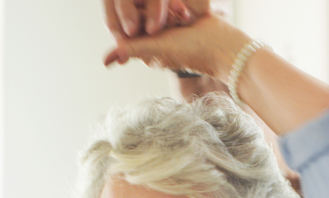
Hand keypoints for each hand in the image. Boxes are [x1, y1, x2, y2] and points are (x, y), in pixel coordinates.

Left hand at [103, 12, 245, 78]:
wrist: (222, 46)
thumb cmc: (191, 52)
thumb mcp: (157, 48)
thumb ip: (131, 49)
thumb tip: (106, 60)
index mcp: (144, 48)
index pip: (129, 24)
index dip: (140, 18)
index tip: (158, 25)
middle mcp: (154, 38)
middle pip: (142, 14)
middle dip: (156, 13)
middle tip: (175, 23)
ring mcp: (168, 28)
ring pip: (156, 8)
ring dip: (168, 9)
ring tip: (184, 20)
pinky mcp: (180, 18)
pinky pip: (170, 6)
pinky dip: (176, 6)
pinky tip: (187, 14)